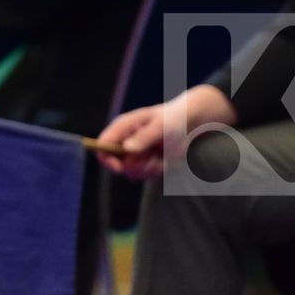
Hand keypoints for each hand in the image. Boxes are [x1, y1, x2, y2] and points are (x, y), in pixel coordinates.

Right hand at [97, 84, 236, 179]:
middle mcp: (125, 140)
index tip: (120, 167)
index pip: (102, 145)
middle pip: (116, 163)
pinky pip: (145, 174)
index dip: (106, 158)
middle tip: (153, 161)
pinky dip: (157, 171)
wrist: (192, 125)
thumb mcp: (160, 126)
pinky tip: (165, 160)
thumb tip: (126, 149)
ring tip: (163, 158)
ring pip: (132, 172)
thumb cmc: (174, 119)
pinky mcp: (145, 161)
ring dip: (149, 169)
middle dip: (135, 166)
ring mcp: (134, 152)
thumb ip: (143, 137)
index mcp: (122, 126)